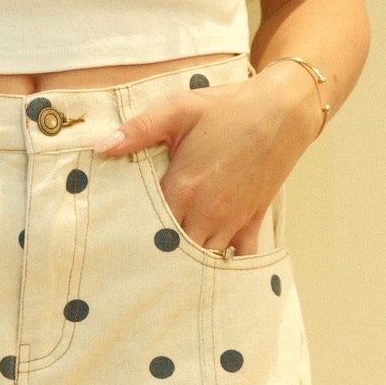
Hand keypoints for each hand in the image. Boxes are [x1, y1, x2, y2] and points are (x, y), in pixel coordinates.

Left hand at [94, 62, 324, 254]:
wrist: (284, 109)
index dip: (131, 241)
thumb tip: (102, 146)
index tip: (115, 248)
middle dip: (156, 259)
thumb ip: (139, 130)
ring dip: (186, 267)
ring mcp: (231, 221)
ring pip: (203, 261)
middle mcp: (206, 213)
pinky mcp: (252, 221)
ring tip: (164, 276)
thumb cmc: (228, 109)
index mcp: (182, 190)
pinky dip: (225, 268)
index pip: (147, 231)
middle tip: (135, 269)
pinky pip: (239, 257)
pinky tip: (208, 273)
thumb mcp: (180, 109)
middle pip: (173, 253)